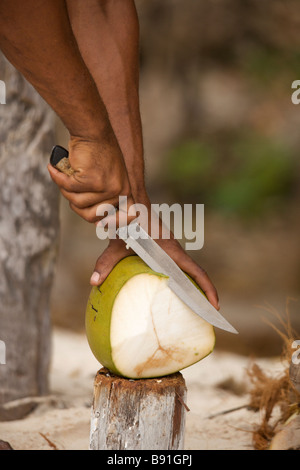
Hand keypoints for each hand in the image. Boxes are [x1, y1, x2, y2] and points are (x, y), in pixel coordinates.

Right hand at [48, 136, 133, 223]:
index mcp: (126, 191)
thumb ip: (104, 199)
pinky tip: (54, 168)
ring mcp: (106, 187)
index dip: (112, 223)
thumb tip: (99, 224)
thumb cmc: (98, 153)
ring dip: (65, 189)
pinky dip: (58, 178)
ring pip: (77, 202)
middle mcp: (119, 191)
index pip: (127, 217)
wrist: (93, 131)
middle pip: (91, 216)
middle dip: (75, 203)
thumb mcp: (108, 178)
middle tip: (70, 189)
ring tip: (64, 173)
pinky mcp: (92, 181)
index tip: (101, 224)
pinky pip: (69, 188)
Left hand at [90, 235, 219, 311]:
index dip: (208, 289)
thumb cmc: (126, 222)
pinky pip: (179, 266)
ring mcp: (172, 249)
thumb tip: (93, 282)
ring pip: (189, 271)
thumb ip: (106, 262)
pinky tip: (172, 291)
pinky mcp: (166, 249)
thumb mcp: (117, 244)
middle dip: (205, 294)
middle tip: (208, 316)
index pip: (196, 272)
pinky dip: (182, 279)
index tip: (215, 306)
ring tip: (195, 308)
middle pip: (197, 275)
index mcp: (170, 252)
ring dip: (195, 287)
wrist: (130, 202)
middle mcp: (175, 251)